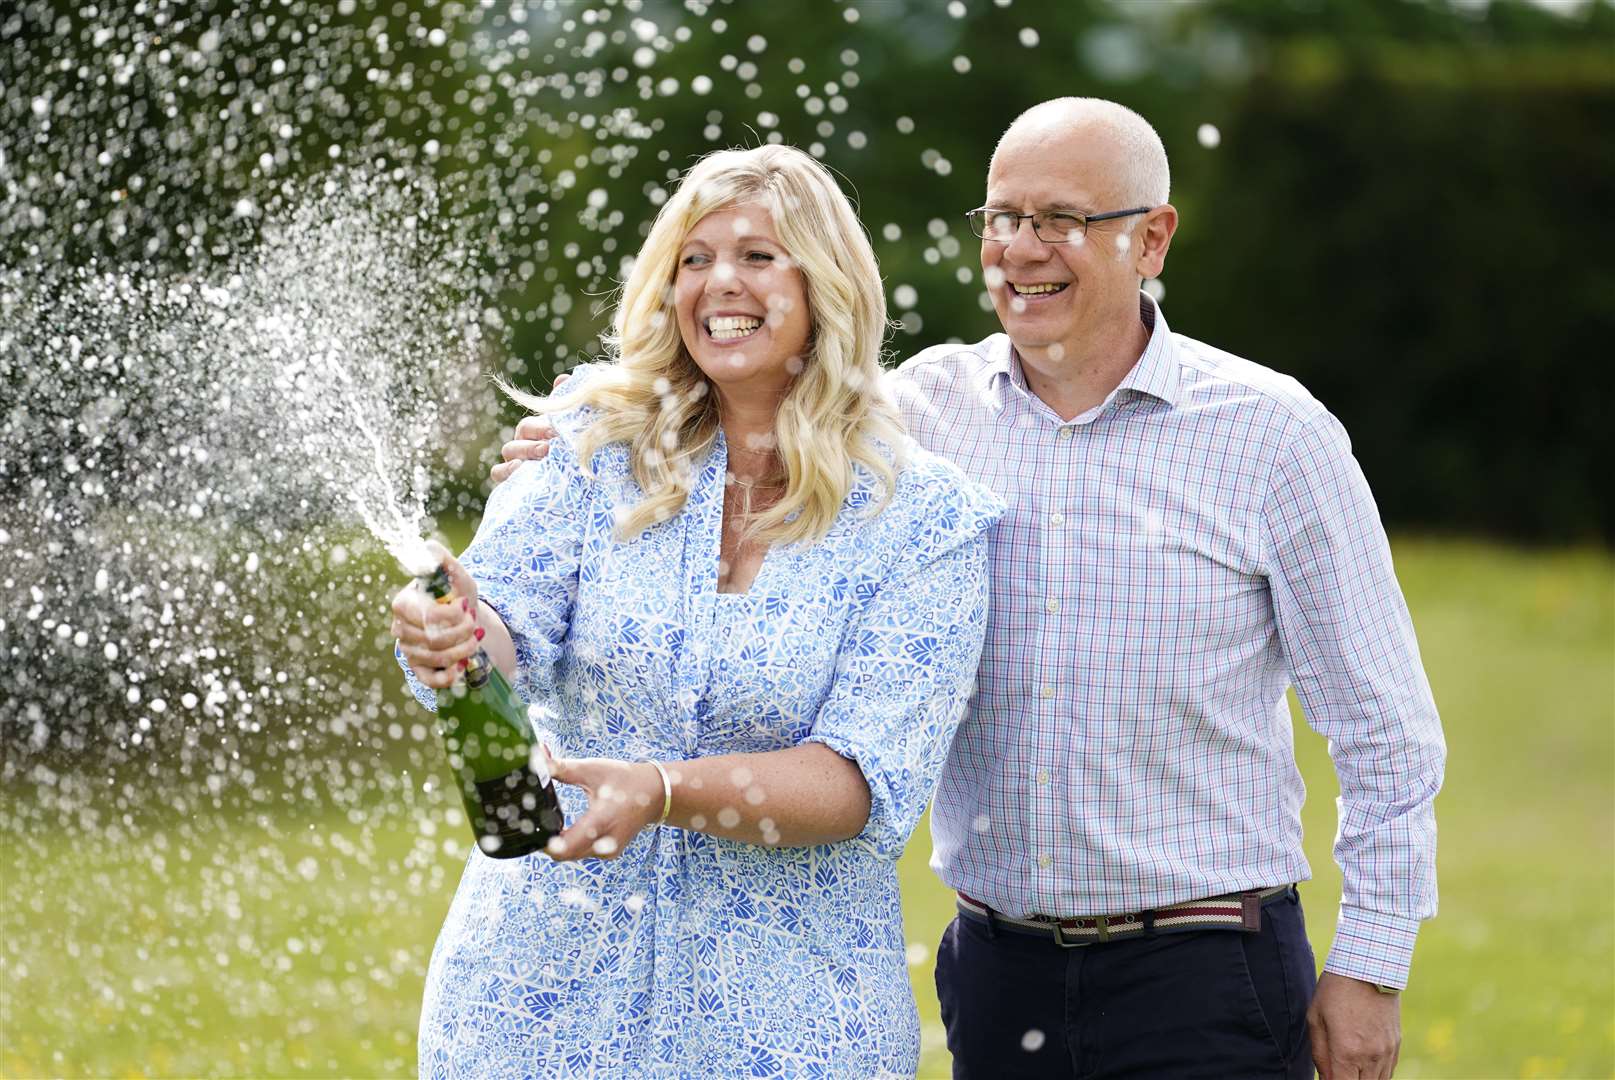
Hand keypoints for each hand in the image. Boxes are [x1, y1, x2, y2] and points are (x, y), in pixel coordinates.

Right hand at [390, 541, 481, 689]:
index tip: (467, 606)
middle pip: (434, 640)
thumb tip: (429, 547)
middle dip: (463, 633)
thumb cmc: (457, 595)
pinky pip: (429, 680)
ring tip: (475, 640)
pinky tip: (463, 666)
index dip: (454, 616)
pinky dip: (449, 676)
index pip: (429, 617)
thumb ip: (443, 561)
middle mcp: (400, 628)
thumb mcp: (456, 576)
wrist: (464, 620)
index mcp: (403, 603)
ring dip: (464, 650)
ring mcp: (407, 650)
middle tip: (475, 624)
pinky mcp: (417, 669)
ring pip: (437, 658)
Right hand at [490, 371, 569, 484]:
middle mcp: (523, 445)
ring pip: (508, 452)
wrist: (582, 481)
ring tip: (539, 457)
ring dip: (522, 453)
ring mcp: (515, 463)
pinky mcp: (512, 481)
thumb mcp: (575, 428)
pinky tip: (520, 469)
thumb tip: (562, 379)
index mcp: (536, 432)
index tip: (556, 433)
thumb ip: (570, 406)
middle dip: (533, 440)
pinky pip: (498, 473)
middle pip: (519, 436)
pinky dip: (505, 470)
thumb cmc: (576, 452)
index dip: (540, 428)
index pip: (529, 426)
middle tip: (550, 447)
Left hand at [544, 752, 663, 860]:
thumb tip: (534, 759)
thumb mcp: (592, 770)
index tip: (531, 828)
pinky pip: (581, 854)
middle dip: (546, 842)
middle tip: (534, 824)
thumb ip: (561, 768)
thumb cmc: (624, 779)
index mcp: (600, 821)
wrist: (656, 794)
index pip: (563, 847)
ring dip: (558, 845)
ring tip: (548, 824)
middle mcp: (605, 842)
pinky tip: (563, 830)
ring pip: (571, 856)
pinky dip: (570, 845)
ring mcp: (608, 851)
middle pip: (563, 855)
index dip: (543, 843)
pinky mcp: (609, 853)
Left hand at [1308, 972, 1400, 1078]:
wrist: (1368, 966)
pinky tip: (1364, 1064)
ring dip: (1363, 1079)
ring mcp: (1387, 1051)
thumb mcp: (1316, 1019)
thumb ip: (1320, 1055)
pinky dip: (1376, 1073)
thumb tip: (1325, 1078)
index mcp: (1347, 1051)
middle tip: (1338, 1070)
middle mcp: (1371, 1056)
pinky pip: (1389, 1071)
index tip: (1328, 1077)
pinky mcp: (1396, 1044)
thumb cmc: (1335, 990)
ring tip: (1349, 1067)